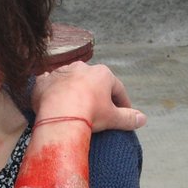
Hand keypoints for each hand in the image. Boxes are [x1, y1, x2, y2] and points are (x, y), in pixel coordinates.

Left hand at [30, 61, 145, 132]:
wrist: (59, 117)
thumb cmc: (89, 115)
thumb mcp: (113, 118)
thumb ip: (128, 118)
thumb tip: (143, 119)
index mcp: (102, 74)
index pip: (117, 88)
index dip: (122, 102)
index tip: (124, 112)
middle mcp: (82, 67)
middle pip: (94, 82)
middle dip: (97, 94)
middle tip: (100, 109)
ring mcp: (62, 72)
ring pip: (72, 80)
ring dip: (74, 90)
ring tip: (75, 106)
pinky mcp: (44, 81)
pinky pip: (50, 84)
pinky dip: (53, 91)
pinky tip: (53, 99)